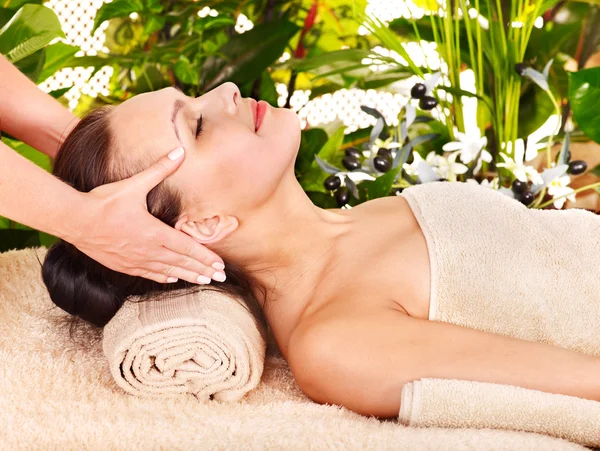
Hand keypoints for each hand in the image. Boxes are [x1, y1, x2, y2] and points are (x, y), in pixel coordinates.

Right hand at [67, 146, 225, 283]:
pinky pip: (149, 274)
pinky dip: (163, 277)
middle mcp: (148, 250)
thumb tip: (180, 151)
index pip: (188, 248)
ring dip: (187, 276)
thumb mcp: (134, 184)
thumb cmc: (103, 202)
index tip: (220, 265)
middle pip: (182, 263)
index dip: (205, 257)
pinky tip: (172, 279)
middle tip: (220, 277)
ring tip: (203, 281)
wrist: (74, 220)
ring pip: (168, 272)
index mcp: (155, 233)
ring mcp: (136, 260)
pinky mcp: (123, 265)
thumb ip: (159, 169)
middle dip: (203, 270)